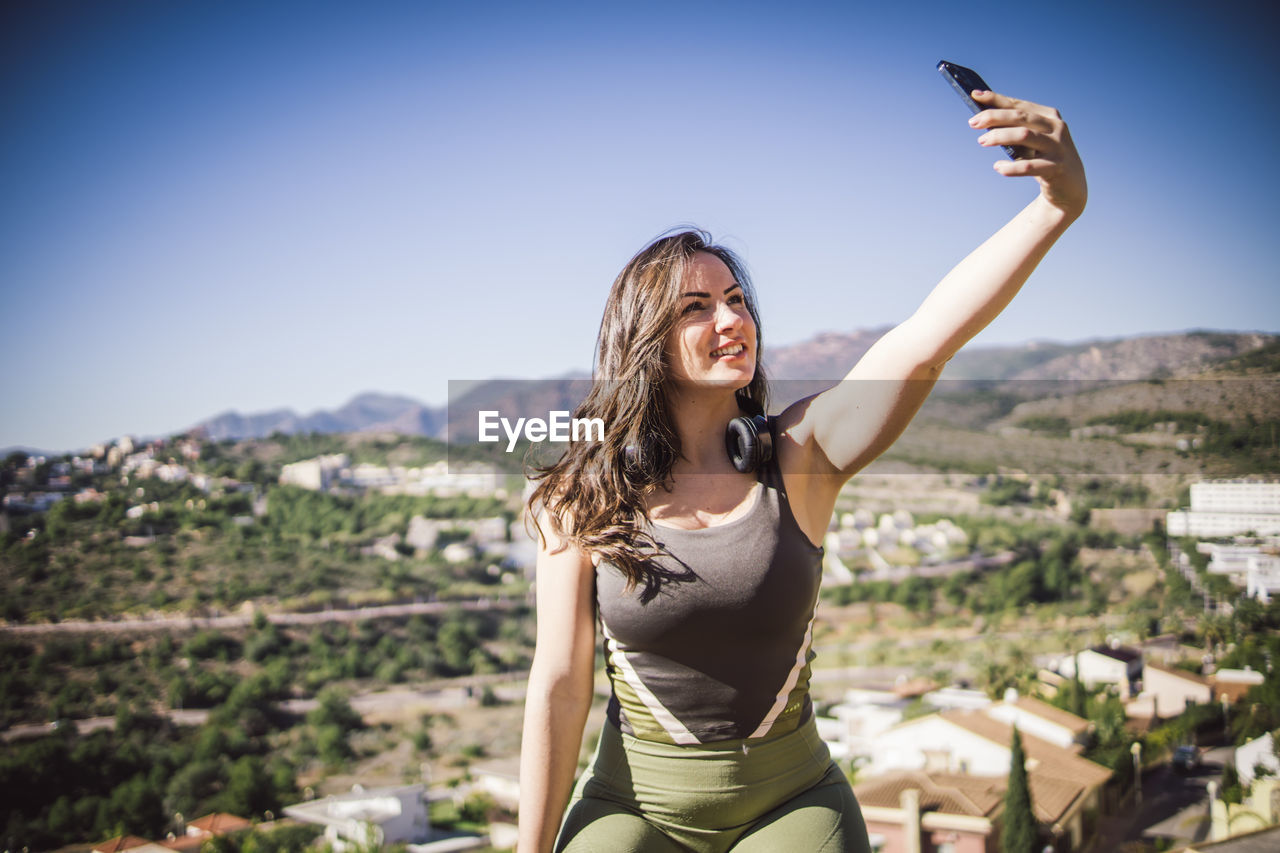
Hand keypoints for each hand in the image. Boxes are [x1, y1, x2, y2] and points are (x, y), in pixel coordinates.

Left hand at [969, 89, 1086, 219]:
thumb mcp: (1031, 140)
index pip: (1019, 105)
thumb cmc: (1043, 158)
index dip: (996, 99)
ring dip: (999, 136)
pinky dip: (1010, 167)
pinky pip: (1028, 166)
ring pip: (1024, 135)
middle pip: (1020, 117)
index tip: (975, 95)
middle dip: (994, 117)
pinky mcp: (1056, 167)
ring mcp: (1057, 147)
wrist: (1070, 185)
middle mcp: (1056, 128)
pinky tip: (998, 167)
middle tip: (973, 123)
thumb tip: (983, 119)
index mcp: (1049, 116)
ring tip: (982, 141)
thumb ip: (1013, 129)